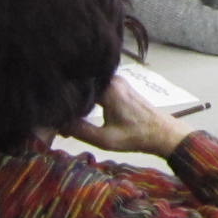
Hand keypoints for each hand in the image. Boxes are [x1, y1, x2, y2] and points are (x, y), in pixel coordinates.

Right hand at [67, 74, 187, 156]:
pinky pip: (97, 86)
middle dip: (69, 98)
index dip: (63, 99)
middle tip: (58, 117)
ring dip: (79, 98)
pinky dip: (88, 97)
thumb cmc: (136, 137)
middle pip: (82, 83)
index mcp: (108, 88)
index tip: (55, 114)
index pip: (77, 86)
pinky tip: (81, 110)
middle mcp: (112, 78)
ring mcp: (116, 80)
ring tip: (68, 115)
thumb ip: (80, 130)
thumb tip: (58, 123)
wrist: (162, 133)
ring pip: (89, 85)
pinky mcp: (119, 85)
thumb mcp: (105, 139)